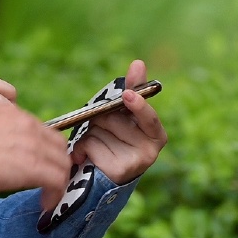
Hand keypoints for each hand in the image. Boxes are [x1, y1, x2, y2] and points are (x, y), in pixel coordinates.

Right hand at [0, 85, 69, 209]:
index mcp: (15, 114)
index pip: (44, 131)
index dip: (46, 150)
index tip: (39, 164)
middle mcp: (30, 126)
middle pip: (59, 145)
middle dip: (57, 164)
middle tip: (48, 181)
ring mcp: (35, 145)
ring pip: (62, 163)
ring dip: (58, 181)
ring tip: (49, 195)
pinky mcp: (34, 166)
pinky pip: (57, 181)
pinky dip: (55, 194)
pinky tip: (45, 203)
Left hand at [70, 59, 166, 184]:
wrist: (106, 174)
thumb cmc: (117, 137)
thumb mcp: (124, 114)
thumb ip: (133, 89)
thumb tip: (139, 63)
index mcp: (156, 133)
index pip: (149, 117)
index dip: (138, 105)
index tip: (127, 95)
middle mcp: (150, 150)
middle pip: (112, 118)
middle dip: (100, 118)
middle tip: (104, 130)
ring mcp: (134, 163)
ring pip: (97, 130)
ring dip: (90, 133)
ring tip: (99, 146)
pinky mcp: (115, 171)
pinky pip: (89, 144)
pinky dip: (81, 147)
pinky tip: (88, 156)